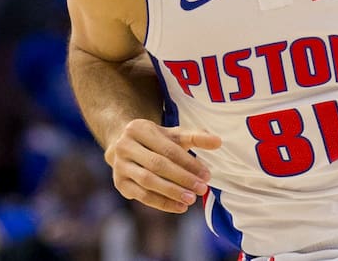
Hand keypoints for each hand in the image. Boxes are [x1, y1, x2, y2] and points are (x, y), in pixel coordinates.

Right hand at [104, 118, 221, 212]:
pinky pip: (142, 195)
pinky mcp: (119, 183)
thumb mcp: (174, 135)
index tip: (206, 174)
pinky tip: (179, 207)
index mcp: (139, 129)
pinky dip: (162, 203)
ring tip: (191, 200)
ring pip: (148, 182)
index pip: (168, 149)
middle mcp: (125, 147)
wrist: (124, 145)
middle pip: (157, 165)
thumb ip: (196, 137)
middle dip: (182, 178)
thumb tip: (218, 142)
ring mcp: (119, 166)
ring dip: (172, 193)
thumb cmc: (156, 140)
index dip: (189, 163)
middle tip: (202, 189)